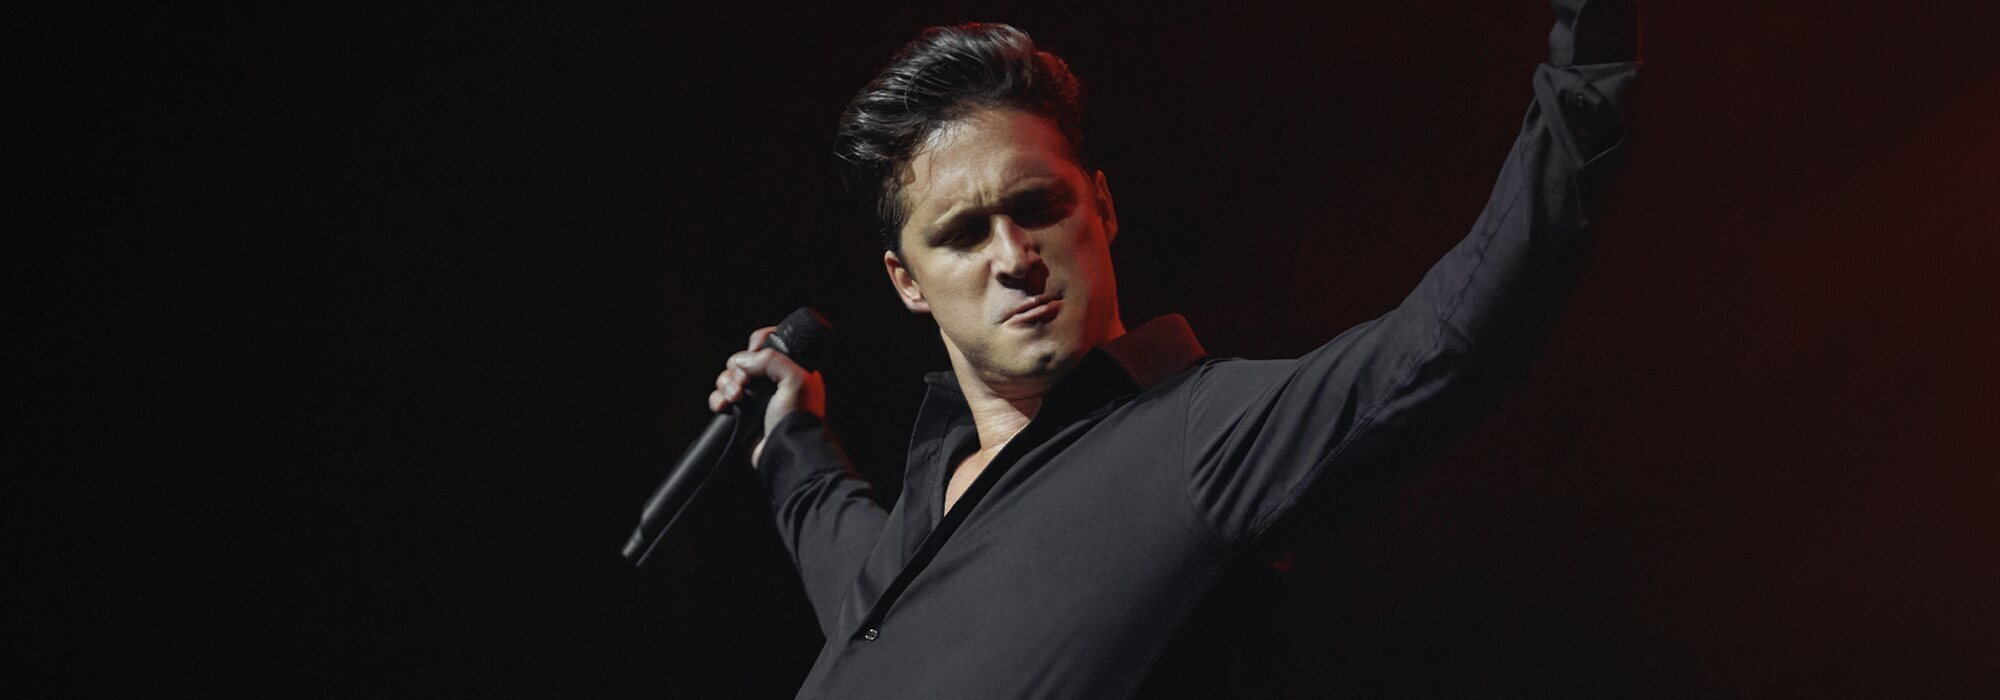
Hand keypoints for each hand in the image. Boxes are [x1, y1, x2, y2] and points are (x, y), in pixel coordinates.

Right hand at [707, 325, 826, 465]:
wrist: (786, 451)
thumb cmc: (799, 417)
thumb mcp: (794, 379)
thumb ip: (771, 359)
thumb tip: (742, 360)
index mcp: (790, 367)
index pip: (768, 343)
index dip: (756, 345)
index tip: (754, 353)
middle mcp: (772, 380)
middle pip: (742, 360)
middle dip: (737, 369)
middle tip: (744, 384)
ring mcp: (756, 396)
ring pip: (729, 377)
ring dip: (727, 384)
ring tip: (736, 398)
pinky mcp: (742, 412)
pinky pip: (720, 396)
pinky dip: (718, 399)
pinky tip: (724, 406)